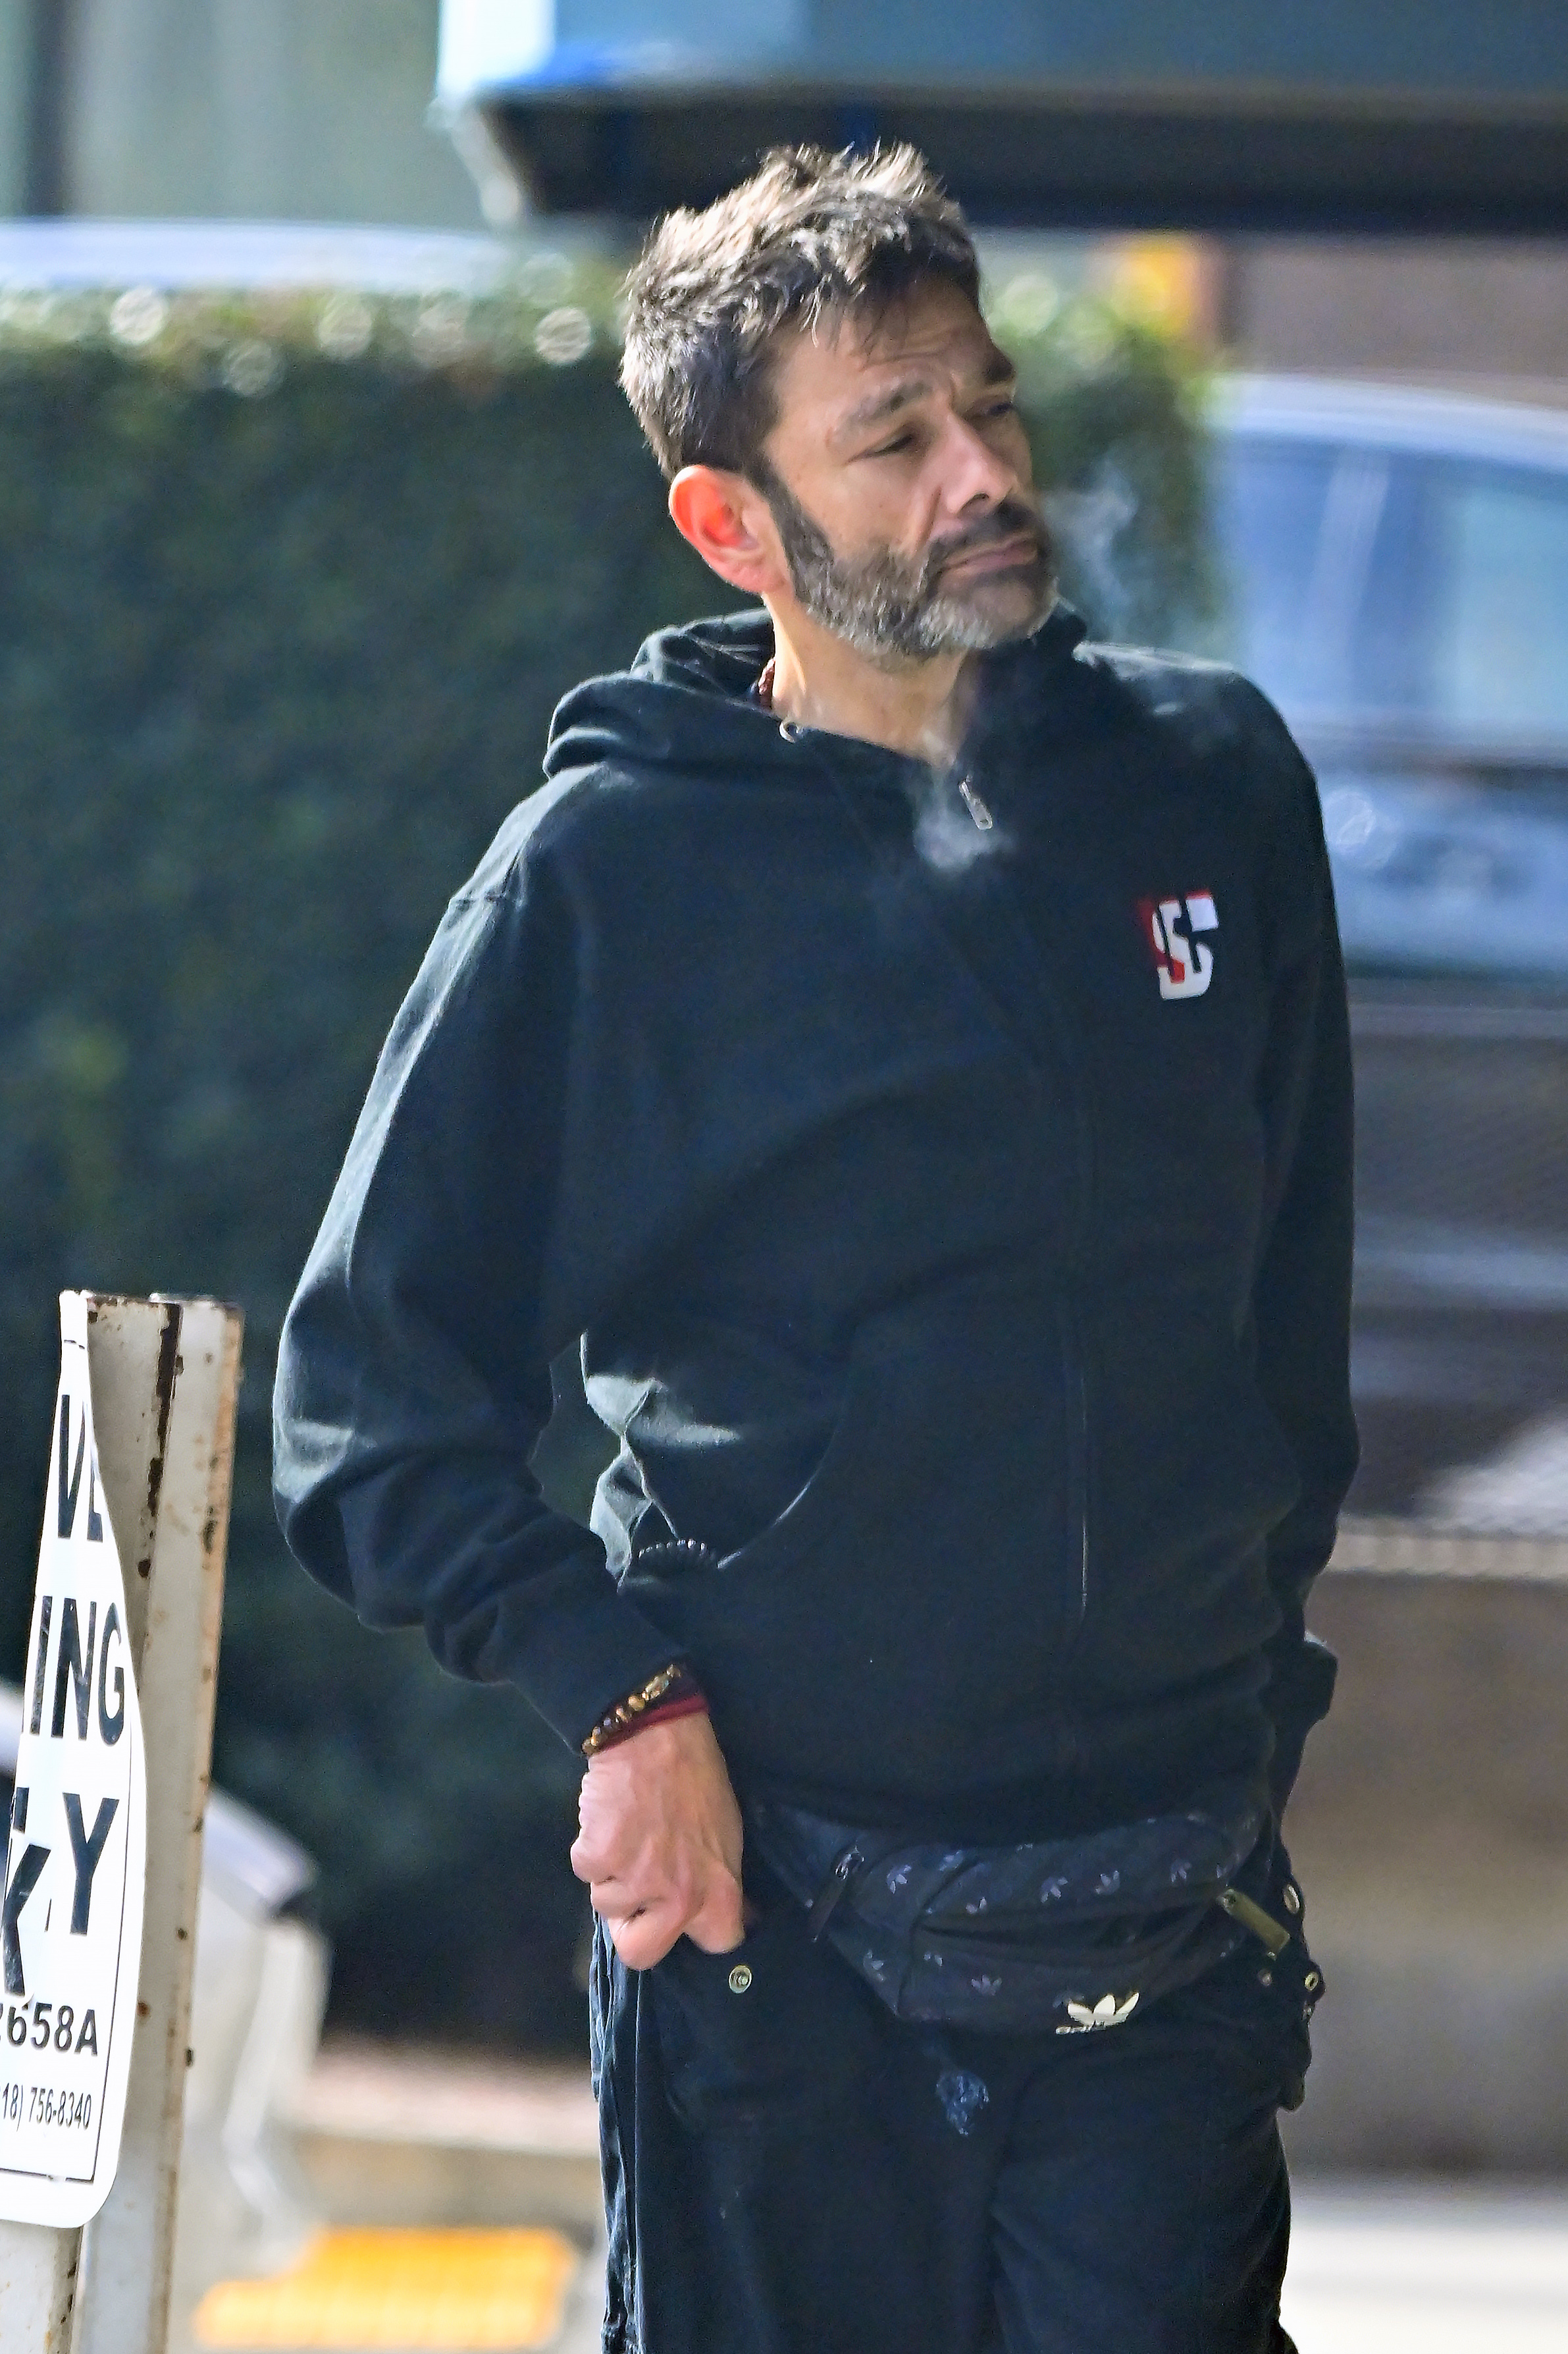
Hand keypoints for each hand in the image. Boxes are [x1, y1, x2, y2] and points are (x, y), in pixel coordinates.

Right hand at [571, 1710, 745, 1968]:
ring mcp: (635, 1879)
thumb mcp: (727, 1833)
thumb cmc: (697, 1777)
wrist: (653, 1731)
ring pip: (605, 1904)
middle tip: (634, 1898)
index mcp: (718, 1891)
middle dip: (630, 1929)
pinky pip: (584, 1869)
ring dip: (611, 1874)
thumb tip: (731, 1917)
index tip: (688, 1923)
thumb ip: (721, 1881)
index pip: (717, 1944)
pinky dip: (590, 1846)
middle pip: (640, 1953)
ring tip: (627, 1832)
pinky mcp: (597, 1856)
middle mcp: (678, 1897)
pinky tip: (608, 1817)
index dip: (698, 1936)